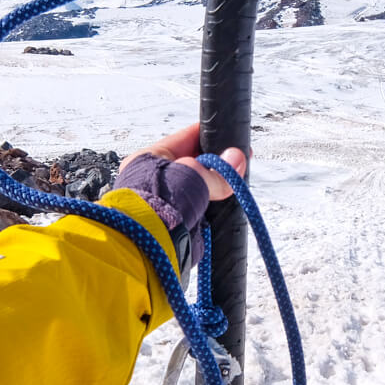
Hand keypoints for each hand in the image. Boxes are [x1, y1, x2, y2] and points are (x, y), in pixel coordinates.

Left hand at [115, 124, 246, 275]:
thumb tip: (237, 159)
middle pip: (195, 165)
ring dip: (215, 189)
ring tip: (233, 186)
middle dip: (216, 166)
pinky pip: (200, 210)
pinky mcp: (176, 224)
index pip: (187, 138)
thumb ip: (218, 172)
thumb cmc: (158, 204)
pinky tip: (225, 206)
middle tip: (238, 165)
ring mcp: (166, 202)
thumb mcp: (193, 177)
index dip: (212, 137)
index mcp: (152, 158)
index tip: (233, 140)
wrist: (147, 247)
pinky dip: (212, 210)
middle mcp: (157, 178)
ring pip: (200, 189)